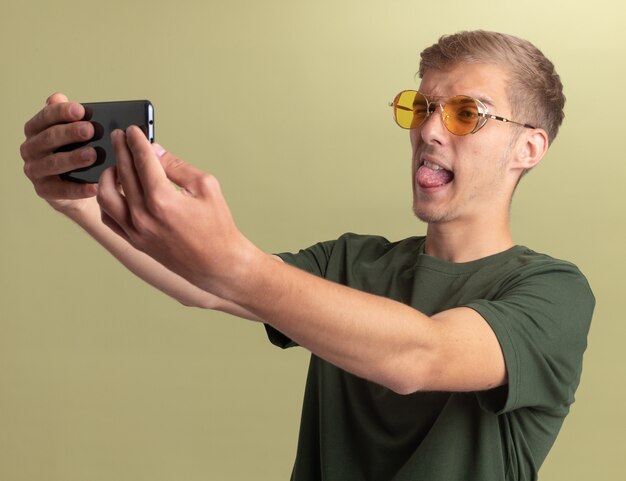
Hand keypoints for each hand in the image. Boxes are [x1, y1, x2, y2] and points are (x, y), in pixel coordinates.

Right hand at [20, 93, 98, 211]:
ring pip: (53, 163)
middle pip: (49, 138)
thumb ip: (67, 116)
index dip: (62, 112)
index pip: (46, 117)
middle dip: (69, 133)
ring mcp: (35, 171)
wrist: (76, 185)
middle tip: (90, 130)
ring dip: (73, 158)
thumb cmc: (75, 152)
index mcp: (35, 130)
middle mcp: (31, 149)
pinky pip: (62, 190)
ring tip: (92, 155)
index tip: (81, 110)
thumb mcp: (72, 133)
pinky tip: (95, 186)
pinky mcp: (44, 190)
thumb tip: (58, 97)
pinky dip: (79, 189)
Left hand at [96, 126, 256, 296]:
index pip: (143, 161)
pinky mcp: (134, 242)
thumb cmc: (217, 226)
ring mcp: (136, 231)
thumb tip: (155, 151)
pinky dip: (107, 201)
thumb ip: (177, 166)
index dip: (137, 142)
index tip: (132, 130)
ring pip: (106, 196)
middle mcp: (144, 216)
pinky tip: (116, 190)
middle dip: (121, 151)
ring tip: (117, 165)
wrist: (218, 263)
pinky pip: (109, 218)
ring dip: (108, 176)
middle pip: (123, 173)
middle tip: (120, 137)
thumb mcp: (206, 187)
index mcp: (163, 199)